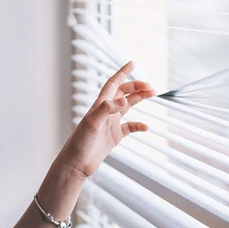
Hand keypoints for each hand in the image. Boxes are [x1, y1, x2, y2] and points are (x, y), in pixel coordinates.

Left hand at [57, 61, 154, 178]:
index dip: (122, 72)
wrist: (76, 164)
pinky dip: (138, 125)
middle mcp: (106, 112)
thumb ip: (107, 109)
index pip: (113, 84)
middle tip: (151, 86)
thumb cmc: (80, 143)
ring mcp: (110, 123)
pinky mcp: (114, 136)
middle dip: (136, 86)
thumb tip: (125, 100)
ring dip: (139, 99)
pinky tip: (145, 127)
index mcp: (99, 105)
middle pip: (123, 93)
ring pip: (128, 106)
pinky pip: (129, 127)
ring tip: (153, 94)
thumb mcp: (92, 123)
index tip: (133, 63)